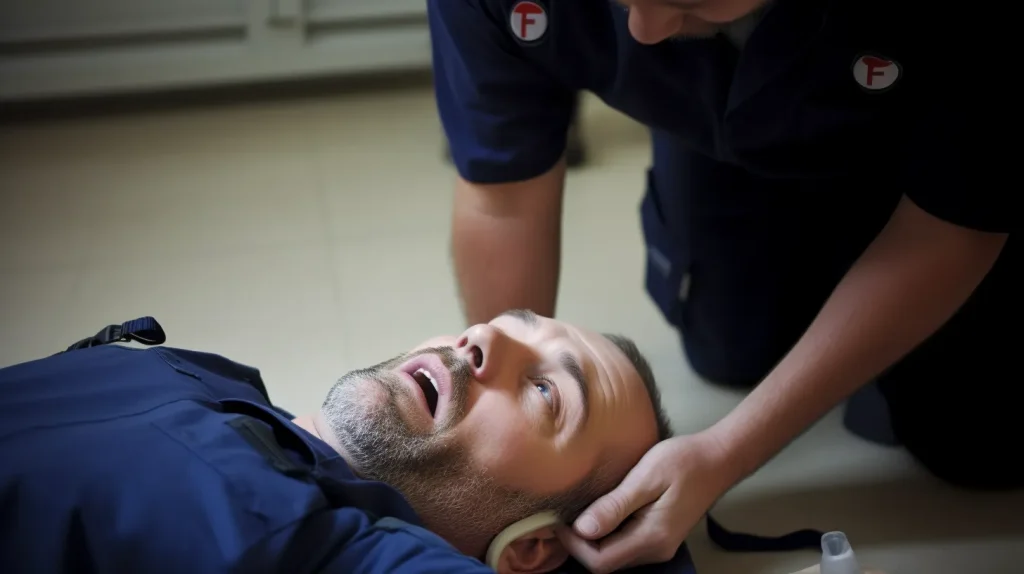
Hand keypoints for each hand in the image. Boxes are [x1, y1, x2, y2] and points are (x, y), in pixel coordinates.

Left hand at [555, 432, 735, 573]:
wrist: (717, 459)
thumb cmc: (683, 462)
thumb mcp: (645, 477)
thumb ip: (614, 506)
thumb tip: (582, 529)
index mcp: (652, 538)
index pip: (601, 562)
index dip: (574, 545)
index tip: (558, 519)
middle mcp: (656, 550)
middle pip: (606, 564)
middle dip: (579, 545)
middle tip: (561, 515)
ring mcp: (659, 546)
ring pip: (614, 557)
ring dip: (591, 541)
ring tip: (574, 513)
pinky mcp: (659, 536)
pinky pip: (624, 546)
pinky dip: (605, 535)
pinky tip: (597, 513)